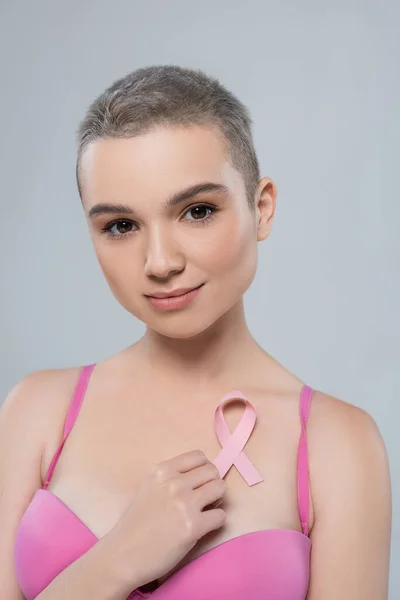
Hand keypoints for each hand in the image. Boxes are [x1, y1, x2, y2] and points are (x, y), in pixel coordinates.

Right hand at [109, 449, 226, 588]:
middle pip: (212, 471)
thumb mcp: (149, 488)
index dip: (204, 469)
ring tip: (205, 511)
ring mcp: (184, 504)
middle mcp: (174, 483)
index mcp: (162, 471)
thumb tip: (203, 476)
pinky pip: (220, 515)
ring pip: (220, 488)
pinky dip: (215, 522)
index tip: (199, 482)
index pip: (199, 456)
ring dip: (216, 500)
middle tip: (204, 499)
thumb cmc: (136, 524)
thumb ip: (172, 478)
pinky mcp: (193, 527)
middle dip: (212, 484)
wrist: (123, 556)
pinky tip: (202, 527)